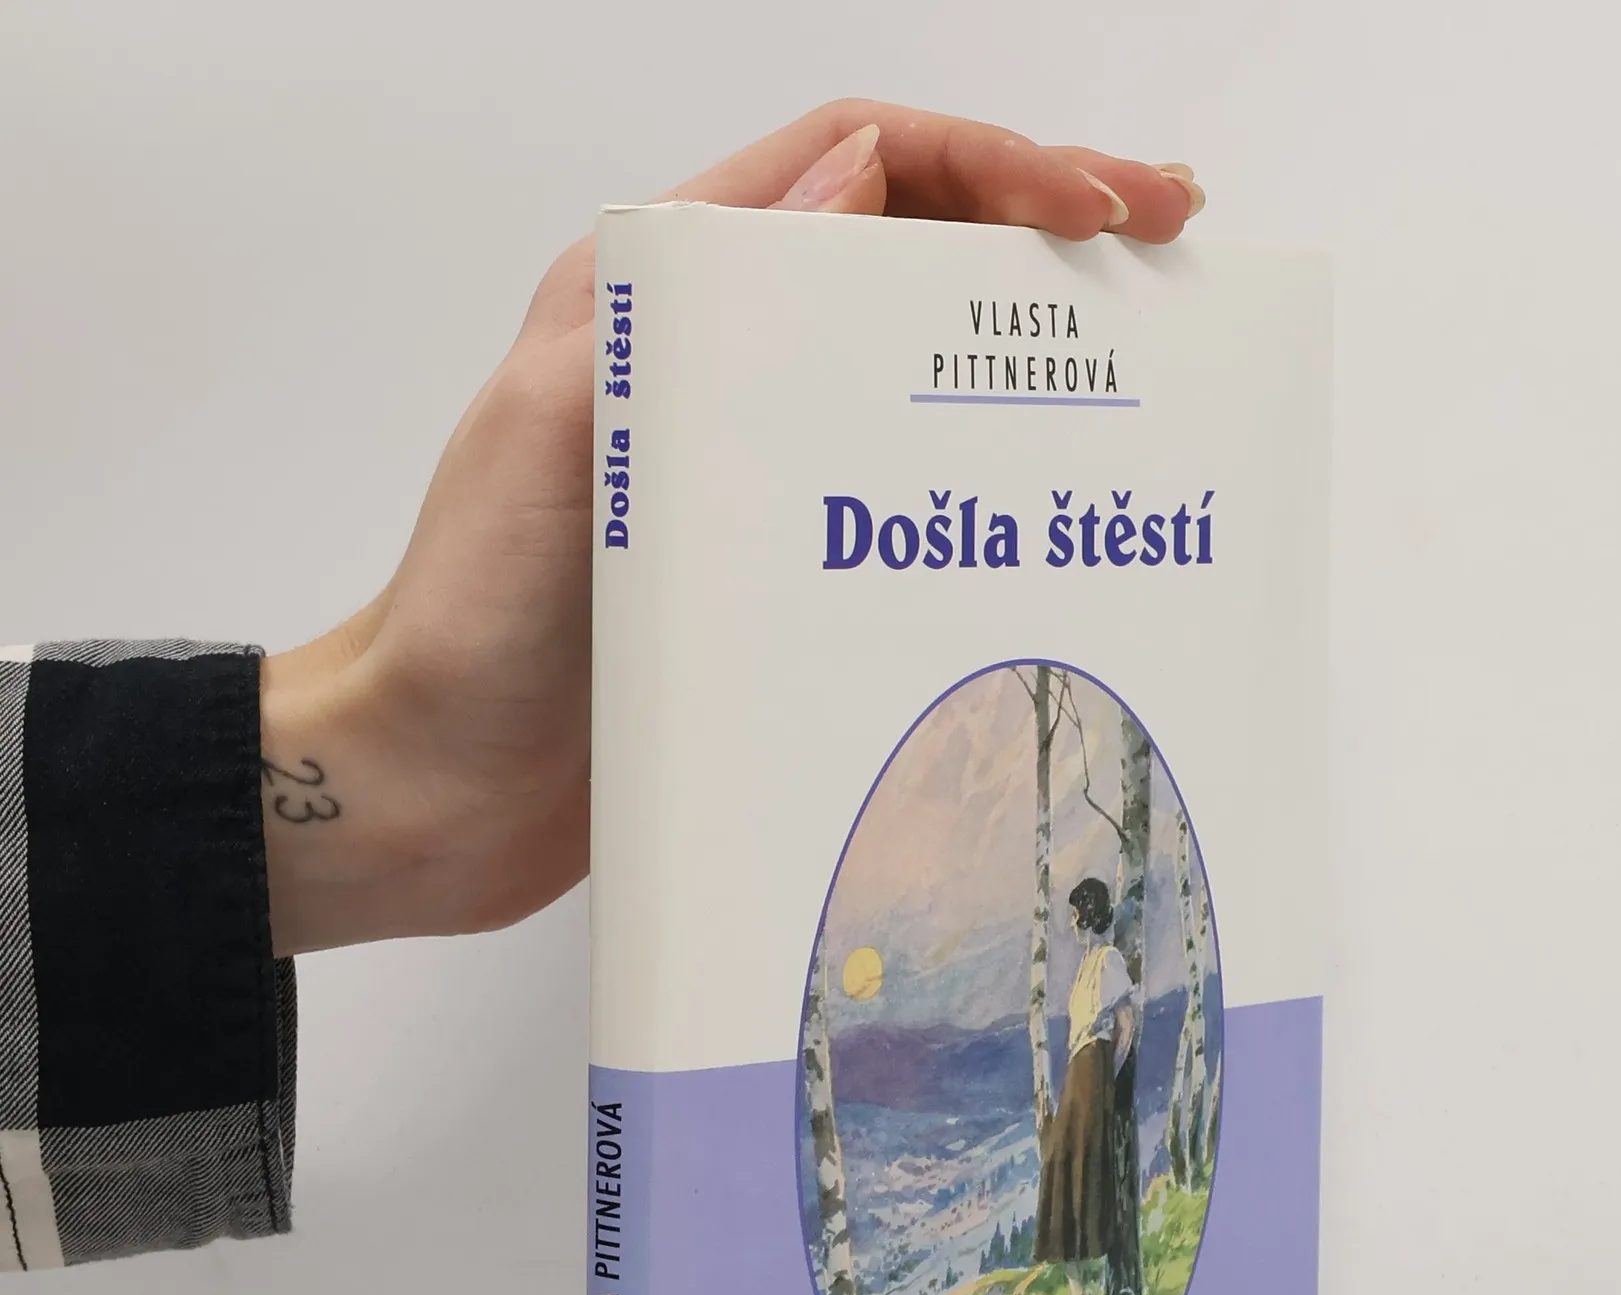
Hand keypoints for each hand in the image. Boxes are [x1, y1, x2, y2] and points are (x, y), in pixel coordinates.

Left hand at [260, 102, 1206, 955]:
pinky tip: (1059, 501)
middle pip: (910, 247)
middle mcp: (723, 363)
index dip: (991, 163)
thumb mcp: (552, 442)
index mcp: (663, 296)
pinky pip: (903, 489)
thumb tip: (852, 175)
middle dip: (1047, 228)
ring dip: (1033, 346)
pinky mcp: (781, 564)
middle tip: (1172, 237)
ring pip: (919, 364)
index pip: (856, 165)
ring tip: (1150, 352)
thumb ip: (675, 304)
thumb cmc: (468, 624)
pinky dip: (987, 476)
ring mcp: (759, 465)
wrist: (433, 790)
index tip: (1101, 208)